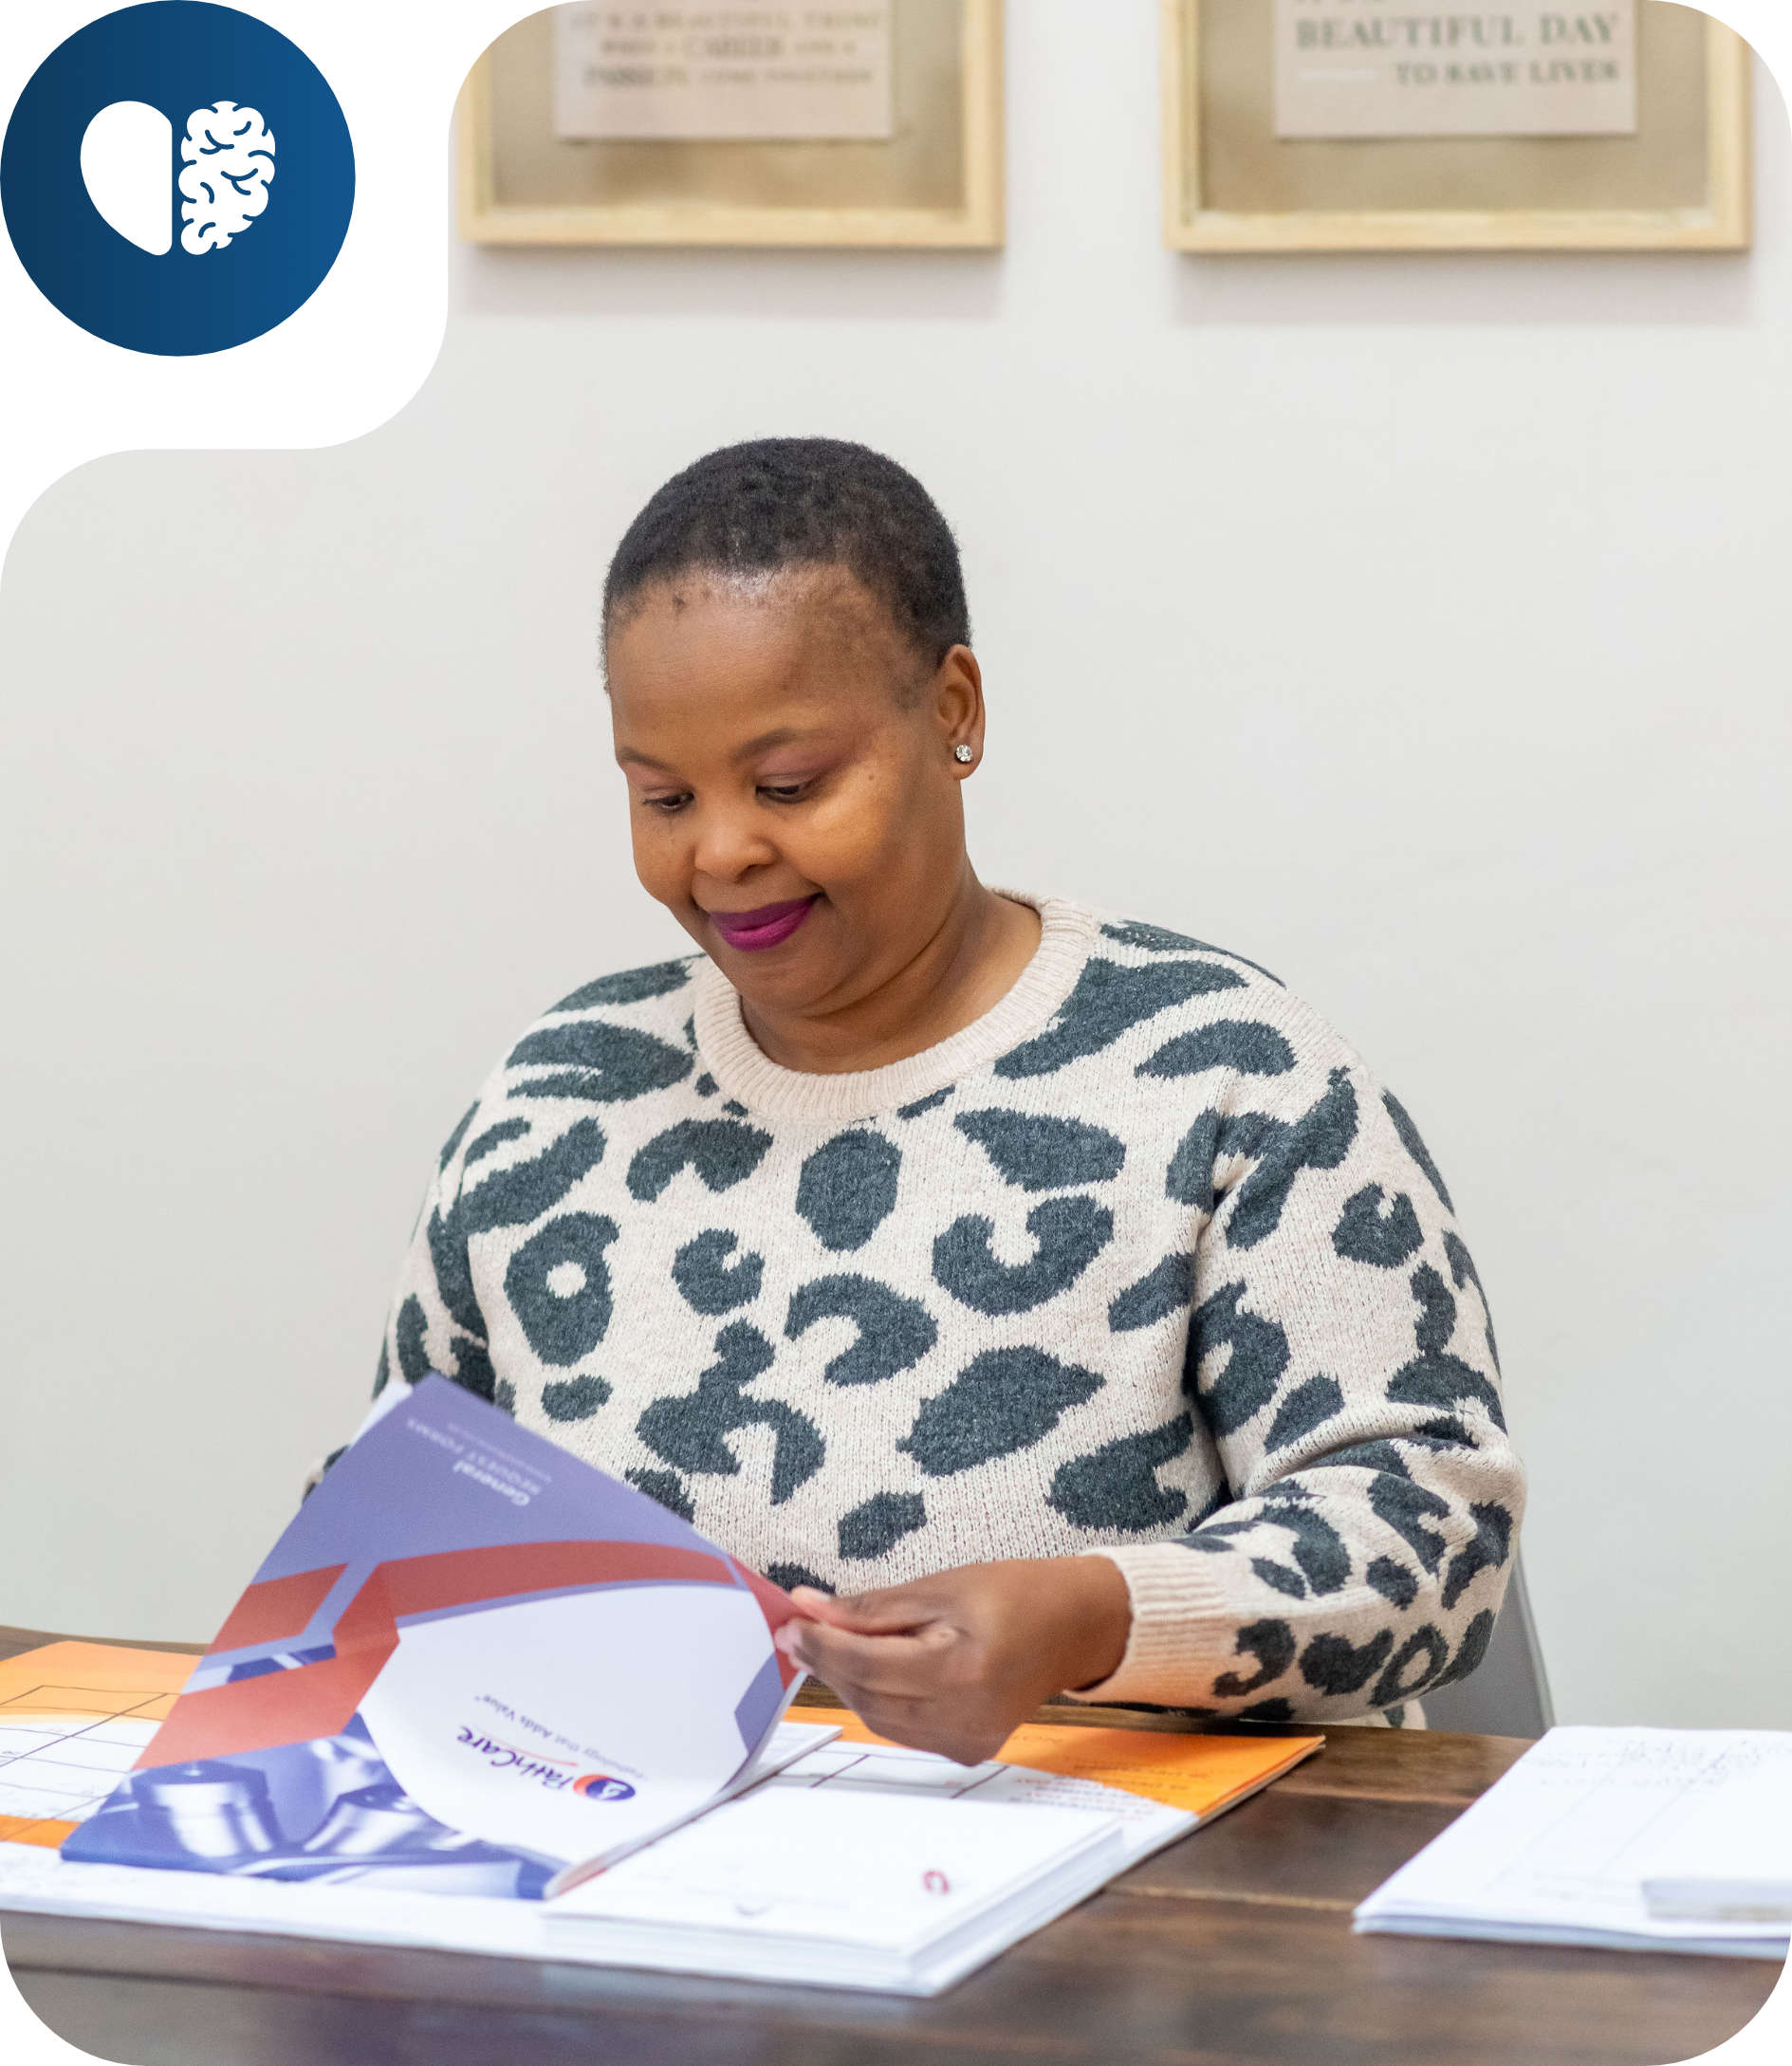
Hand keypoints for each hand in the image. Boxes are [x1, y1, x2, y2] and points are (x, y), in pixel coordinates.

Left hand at [773, 1556, 1131, 1765]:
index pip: (868, 1665)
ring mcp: (967, 1742)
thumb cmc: (1013, 1595)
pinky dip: (877, 1699)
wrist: (1072, 1627)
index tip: (789, 1623)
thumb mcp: (940, 1588)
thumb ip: (872, 1607)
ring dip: (847, 1681)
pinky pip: (902, 1728)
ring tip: (826, 1644)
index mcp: (962, 1672)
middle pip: (868, 1696)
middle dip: (828, 1662)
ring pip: (879, 1718)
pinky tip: (868, 1667)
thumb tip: (809, 1609)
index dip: (821, 1645)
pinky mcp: (966, 1751)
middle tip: (797, 1630)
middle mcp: (964, 1719)